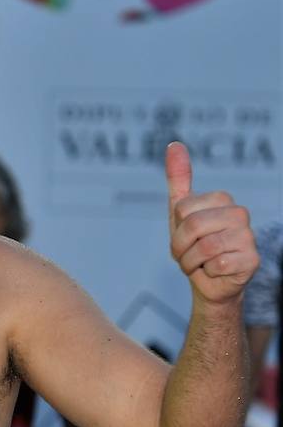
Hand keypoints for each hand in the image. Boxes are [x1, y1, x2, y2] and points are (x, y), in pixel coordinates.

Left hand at [166, 142, 258, 304]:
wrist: (208, 282)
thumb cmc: (193, 245)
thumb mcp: (179, 212)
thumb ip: (178, 178)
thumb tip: (174, 144)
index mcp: (222, 200)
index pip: (182, 209)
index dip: (175, 229)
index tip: (183, 237)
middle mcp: (240, 214)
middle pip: (192, 226)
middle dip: (180, 247)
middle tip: (188, 254)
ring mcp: (248, 237)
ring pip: (203, 247)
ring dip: (191, 261)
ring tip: (200, 263)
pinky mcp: (252, 260)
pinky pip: (216, 264)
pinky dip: (207, 272)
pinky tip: (215, 271)